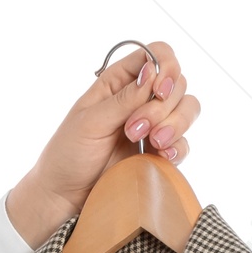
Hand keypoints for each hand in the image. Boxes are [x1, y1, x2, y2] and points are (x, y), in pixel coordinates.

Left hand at [4, 40, 200, 248]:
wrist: (64, 197)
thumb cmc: (68, 154)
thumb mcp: (91, 121)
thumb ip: (124, 98)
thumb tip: (153, 71)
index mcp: (119, 82)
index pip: (157, 55)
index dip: (166, 67)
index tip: (159, 90)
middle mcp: (139, 99)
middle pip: (177, 83)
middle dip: (162, 106)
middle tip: (133, 130)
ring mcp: (152, 126)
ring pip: (187, 109)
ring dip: (175, 124)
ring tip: (153, 143)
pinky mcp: (158, 153)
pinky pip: (183, 143)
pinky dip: (179, 147)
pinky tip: (163, 156)